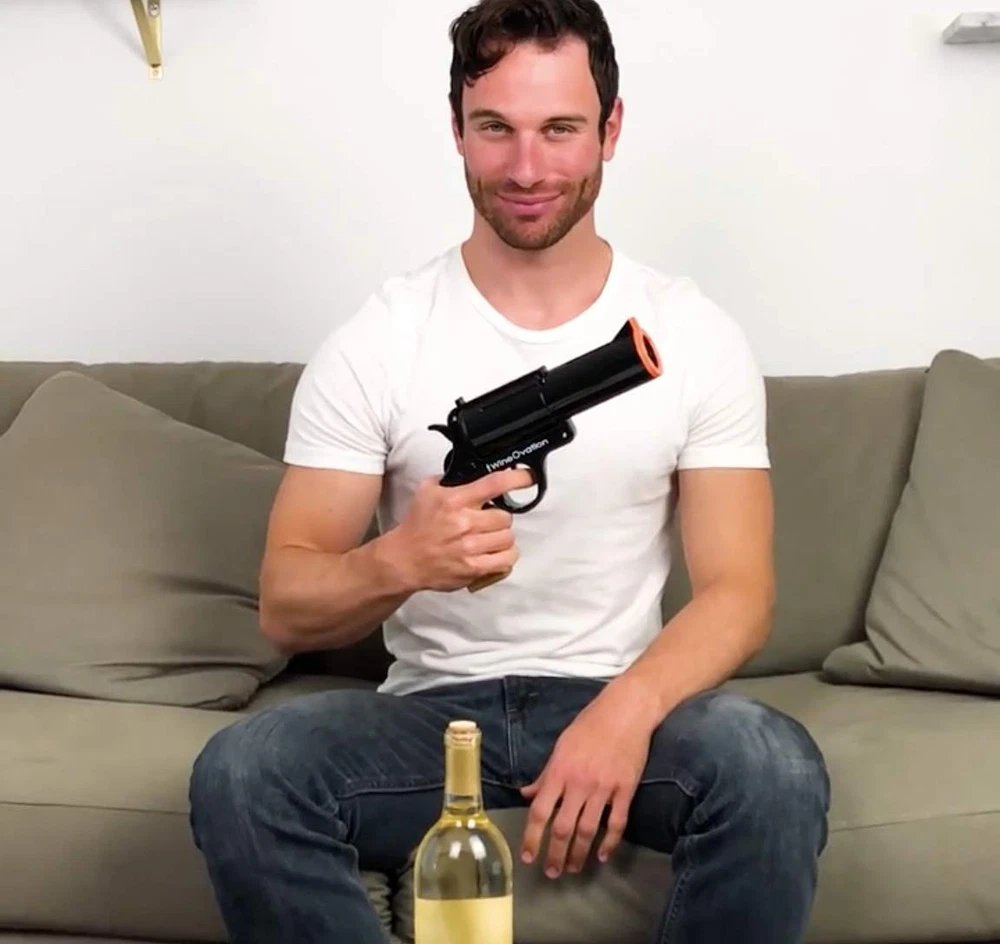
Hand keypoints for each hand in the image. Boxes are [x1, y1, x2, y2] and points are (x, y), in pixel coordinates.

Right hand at [388, 467, 533, 592]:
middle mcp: (465, 523)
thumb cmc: (418, 526)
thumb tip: (474, 472)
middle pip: (506, 516)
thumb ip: (451, 479)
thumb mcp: (427, 491)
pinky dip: (504, 556)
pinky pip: (506, 559)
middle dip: (499, 518)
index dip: (517, 478)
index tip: (527, 477)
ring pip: (508, 538)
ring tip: (487, 538)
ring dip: (501, 537)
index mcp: (455, 500)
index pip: (494, 483)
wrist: (404, 559)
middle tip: (487, 521)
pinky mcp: (473, 568)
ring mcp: (470, 547)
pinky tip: (493, 552)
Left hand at [519, 681, 658, 876]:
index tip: (527, 857)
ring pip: (589, 830)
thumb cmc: (589, 725)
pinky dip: (610, 842)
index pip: (540, 811)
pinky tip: (603, 855)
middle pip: (563, 827)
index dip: (532, 837)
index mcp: (559, 771)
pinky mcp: (626, 789)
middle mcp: (579, 783)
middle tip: (551, 873)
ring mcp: (604, 787)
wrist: (625, 711)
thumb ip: (545, 774)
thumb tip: (526, 794)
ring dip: (579, 854)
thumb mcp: (561, 746)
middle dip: (554, 854)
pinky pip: (617, 822)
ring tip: (573, 868)